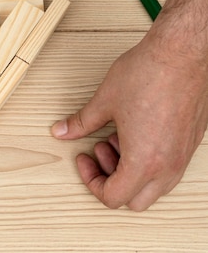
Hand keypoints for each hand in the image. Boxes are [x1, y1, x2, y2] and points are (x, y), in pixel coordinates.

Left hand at [52, 22, 207, 210]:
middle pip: (136, 200)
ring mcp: (183, 156)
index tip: (84, 158)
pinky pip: (168, 168)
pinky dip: (148, 160)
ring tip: (117, 137)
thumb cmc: (148, 74)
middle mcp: (167, 165)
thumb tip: (61, 131)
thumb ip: (81, 123)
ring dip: (130, 171)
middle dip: (112, 181)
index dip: (91, 181)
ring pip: (155, 186)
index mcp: (144, 162)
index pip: (113, 197)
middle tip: (99, 151)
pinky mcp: (191, 143)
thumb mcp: (104, 102)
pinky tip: (135, 130)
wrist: (182, 52)